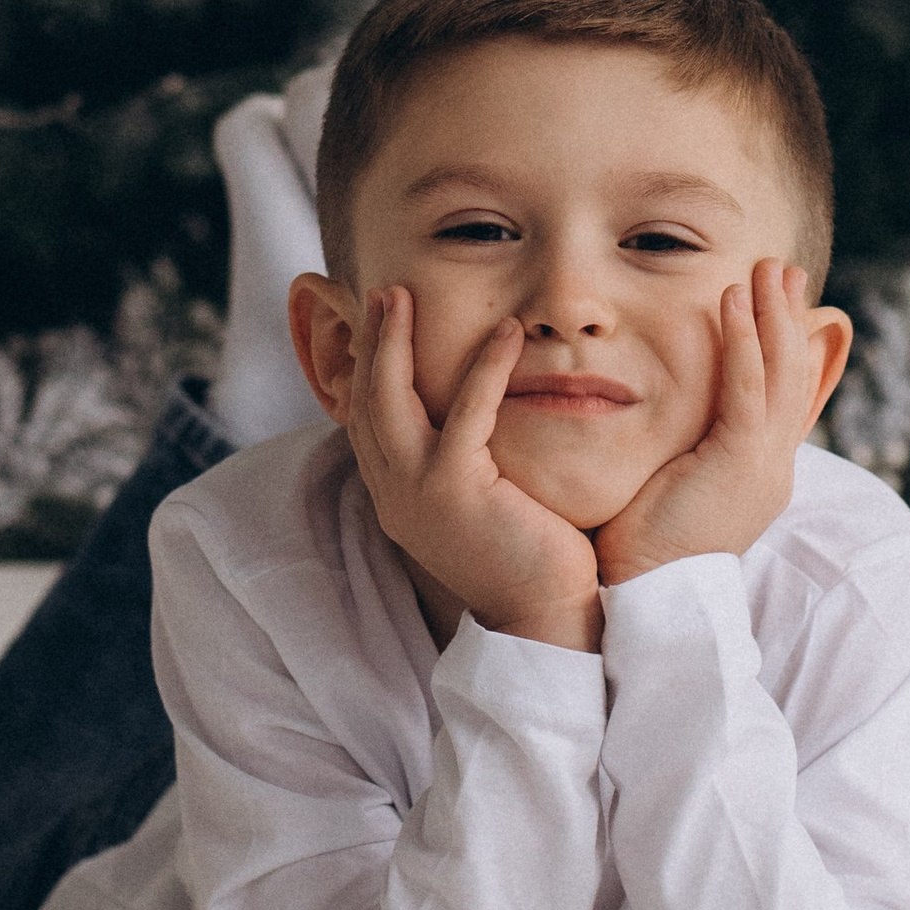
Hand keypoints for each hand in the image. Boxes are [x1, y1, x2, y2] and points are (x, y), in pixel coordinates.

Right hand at [345, 287, 602, 653]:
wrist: (544, 616)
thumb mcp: (474, 504)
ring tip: (405, 296)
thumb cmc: (524, 556)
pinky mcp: (455, 493)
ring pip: (391, 401)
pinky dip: (484, 367)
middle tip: (383, 292)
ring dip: (396, 342)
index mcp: (395, 498)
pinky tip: (506, 333)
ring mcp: (417, 494)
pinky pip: (466, 415)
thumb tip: (467, 418)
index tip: (378, 320)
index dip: (366, 366)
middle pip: (366, 401)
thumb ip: (459, 463)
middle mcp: (394, 495)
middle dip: (371, 342)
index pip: (365, 421)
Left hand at [593, 260, 844, 587]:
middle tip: (785, 268)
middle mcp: (772, 466)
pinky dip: (741, 340)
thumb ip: (686, 446)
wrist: (648, 599)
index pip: (784, 396)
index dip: (785, 344)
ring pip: (778, 374)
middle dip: (789, 317)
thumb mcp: (675, 484)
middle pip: (793, 376)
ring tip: (764, 269)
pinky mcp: (739, 463)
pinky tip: (732, 301)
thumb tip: (671, 414)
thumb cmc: (645, 548)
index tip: (781, 299)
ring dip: (771, 314)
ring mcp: (762, 465)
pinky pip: (745, 389)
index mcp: (761, 473)